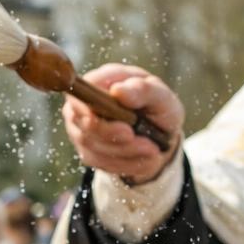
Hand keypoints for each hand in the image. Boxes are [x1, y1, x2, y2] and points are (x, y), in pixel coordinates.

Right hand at [62, 64, 183, 184]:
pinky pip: (101, 162)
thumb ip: (143, 90)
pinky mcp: (88, 150)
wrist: (160, 134)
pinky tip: (144, 157)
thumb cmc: (159, 108)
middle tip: (138, 139)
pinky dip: (126, 162)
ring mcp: (82, 129)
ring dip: (125, 151)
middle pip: (86, 124)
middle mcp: (85, 104)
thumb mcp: (161, 96)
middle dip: (113, 135)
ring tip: (151, 149)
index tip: (116, 121)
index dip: (92, 109)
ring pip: (93, 146)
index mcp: (101, 81)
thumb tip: (118, 90)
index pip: (81, 92)